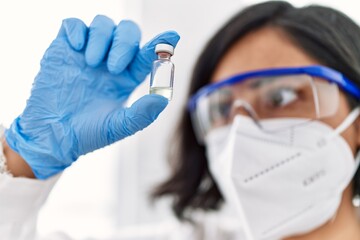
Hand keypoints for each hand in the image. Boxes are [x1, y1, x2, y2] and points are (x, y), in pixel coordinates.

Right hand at [5, 15, 179, 178]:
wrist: (51, 136)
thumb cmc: (86, 134)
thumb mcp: (117, 127)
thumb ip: (142, 114)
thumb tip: (163, 98)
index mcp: (126, 78)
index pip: (146, 55)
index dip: (160, 44)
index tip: (172, 36)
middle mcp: (109, 62)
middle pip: (127, 32)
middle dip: (125, 43)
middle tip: (114, 67)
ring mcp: (87, 53)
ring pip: (103, 23)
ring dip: (101, 38)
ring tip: (92, 63)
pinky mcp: (64, 49)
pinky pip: (73, 24)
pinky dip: (77, 30)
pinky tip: (76, 48)